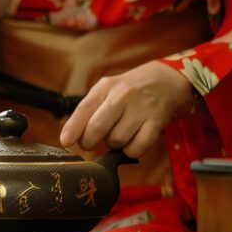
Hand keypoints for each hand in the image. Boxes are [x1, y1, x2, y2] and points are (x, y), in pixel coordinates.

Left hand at [59, 61, 195, 157]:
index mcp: (105, 87)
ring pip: (116, 140)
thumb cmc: (128, 90)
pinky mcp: (157, 122)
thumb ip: (89, 110)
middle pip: (97, 127)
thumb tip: (70, 137)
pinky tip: (131, 142)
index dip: (72, 128)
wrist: (166, 80)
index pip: (84, 109)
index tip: (65, 142)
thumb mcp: (106, 91)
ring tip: (117, 134)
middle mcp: (123, 96)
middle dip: (88, 141)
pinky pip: (137, 147)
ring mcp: (141, 109)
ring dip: (113, 144)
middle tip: (89, 143)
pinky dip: (130, 150)